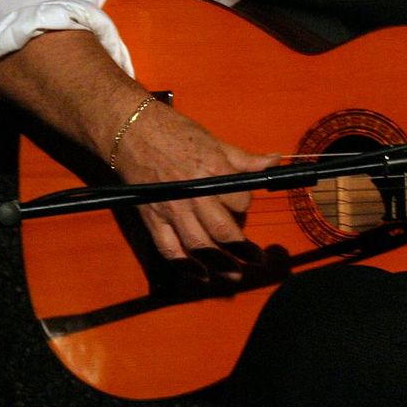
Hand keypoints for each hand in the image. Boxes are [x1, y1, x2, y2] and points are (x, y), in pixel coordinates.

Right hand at [110, 99, 278, 278]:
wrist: (131, 131)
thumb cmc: (174, 132)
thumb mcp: (214, 141)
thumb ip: (245, 159)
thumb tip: (275, 161)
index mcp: (213, 171)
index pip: (240, 200)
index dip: (245, 204)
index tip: (243, 204)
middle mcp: (194, 194)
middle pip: (223, 229)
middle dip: (242, 248)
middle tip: (257, 261)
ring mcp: (171, 209)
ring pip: (199, 245)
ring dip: (219, 264)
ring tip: (234, 275)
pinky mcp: (152, 218)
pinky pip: (169, 248)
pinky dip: (185, 265)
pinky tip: (200, 275)